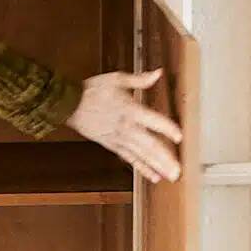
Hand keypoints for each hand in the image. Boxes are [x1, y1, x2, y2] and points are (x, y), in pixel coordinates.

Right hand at [66, 68, 181, 183]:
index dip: (166, 129)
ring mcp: (119, 138)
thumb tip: (157, 73)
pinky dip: (141, 168)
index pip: (152, 120)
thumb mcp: (117, 79)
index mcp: (130, 109)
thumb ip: (140, 79)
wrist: (70, 104)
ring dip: (156, 166)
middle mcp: (126, 126)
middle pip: (148, 145)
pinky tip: (153, 176)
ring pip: (141, 155)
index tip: (180, 137)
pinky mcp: (112, 145)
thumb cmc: (92, 90)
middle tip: (177, 170)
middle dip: (164, 158)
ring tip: (171, 176)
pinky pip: (129, 159)